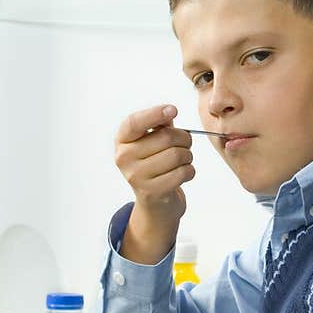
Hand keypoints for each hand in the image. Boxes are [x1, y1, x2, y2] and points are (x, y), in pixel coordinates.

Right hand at [114, 103, 194, 261]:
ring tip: (184, 160)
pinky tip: (185, 173)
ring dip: (188, 156)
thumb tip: (169, 113)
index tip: (174, 110)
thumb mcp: (153, 141)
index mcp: (122, 141)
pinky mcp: (151, 192)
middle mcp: (124, 158)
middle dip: (184, 139)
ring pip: (177, 155)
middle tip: (186, 144)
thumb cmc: (156, 164)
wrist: (156, 202)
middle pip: (165, 137)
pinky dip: (190, 171)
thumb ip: (160, 125)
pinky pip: (182, 173)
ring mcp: (135, 176)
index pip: (135, 123)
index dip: (155, 114)